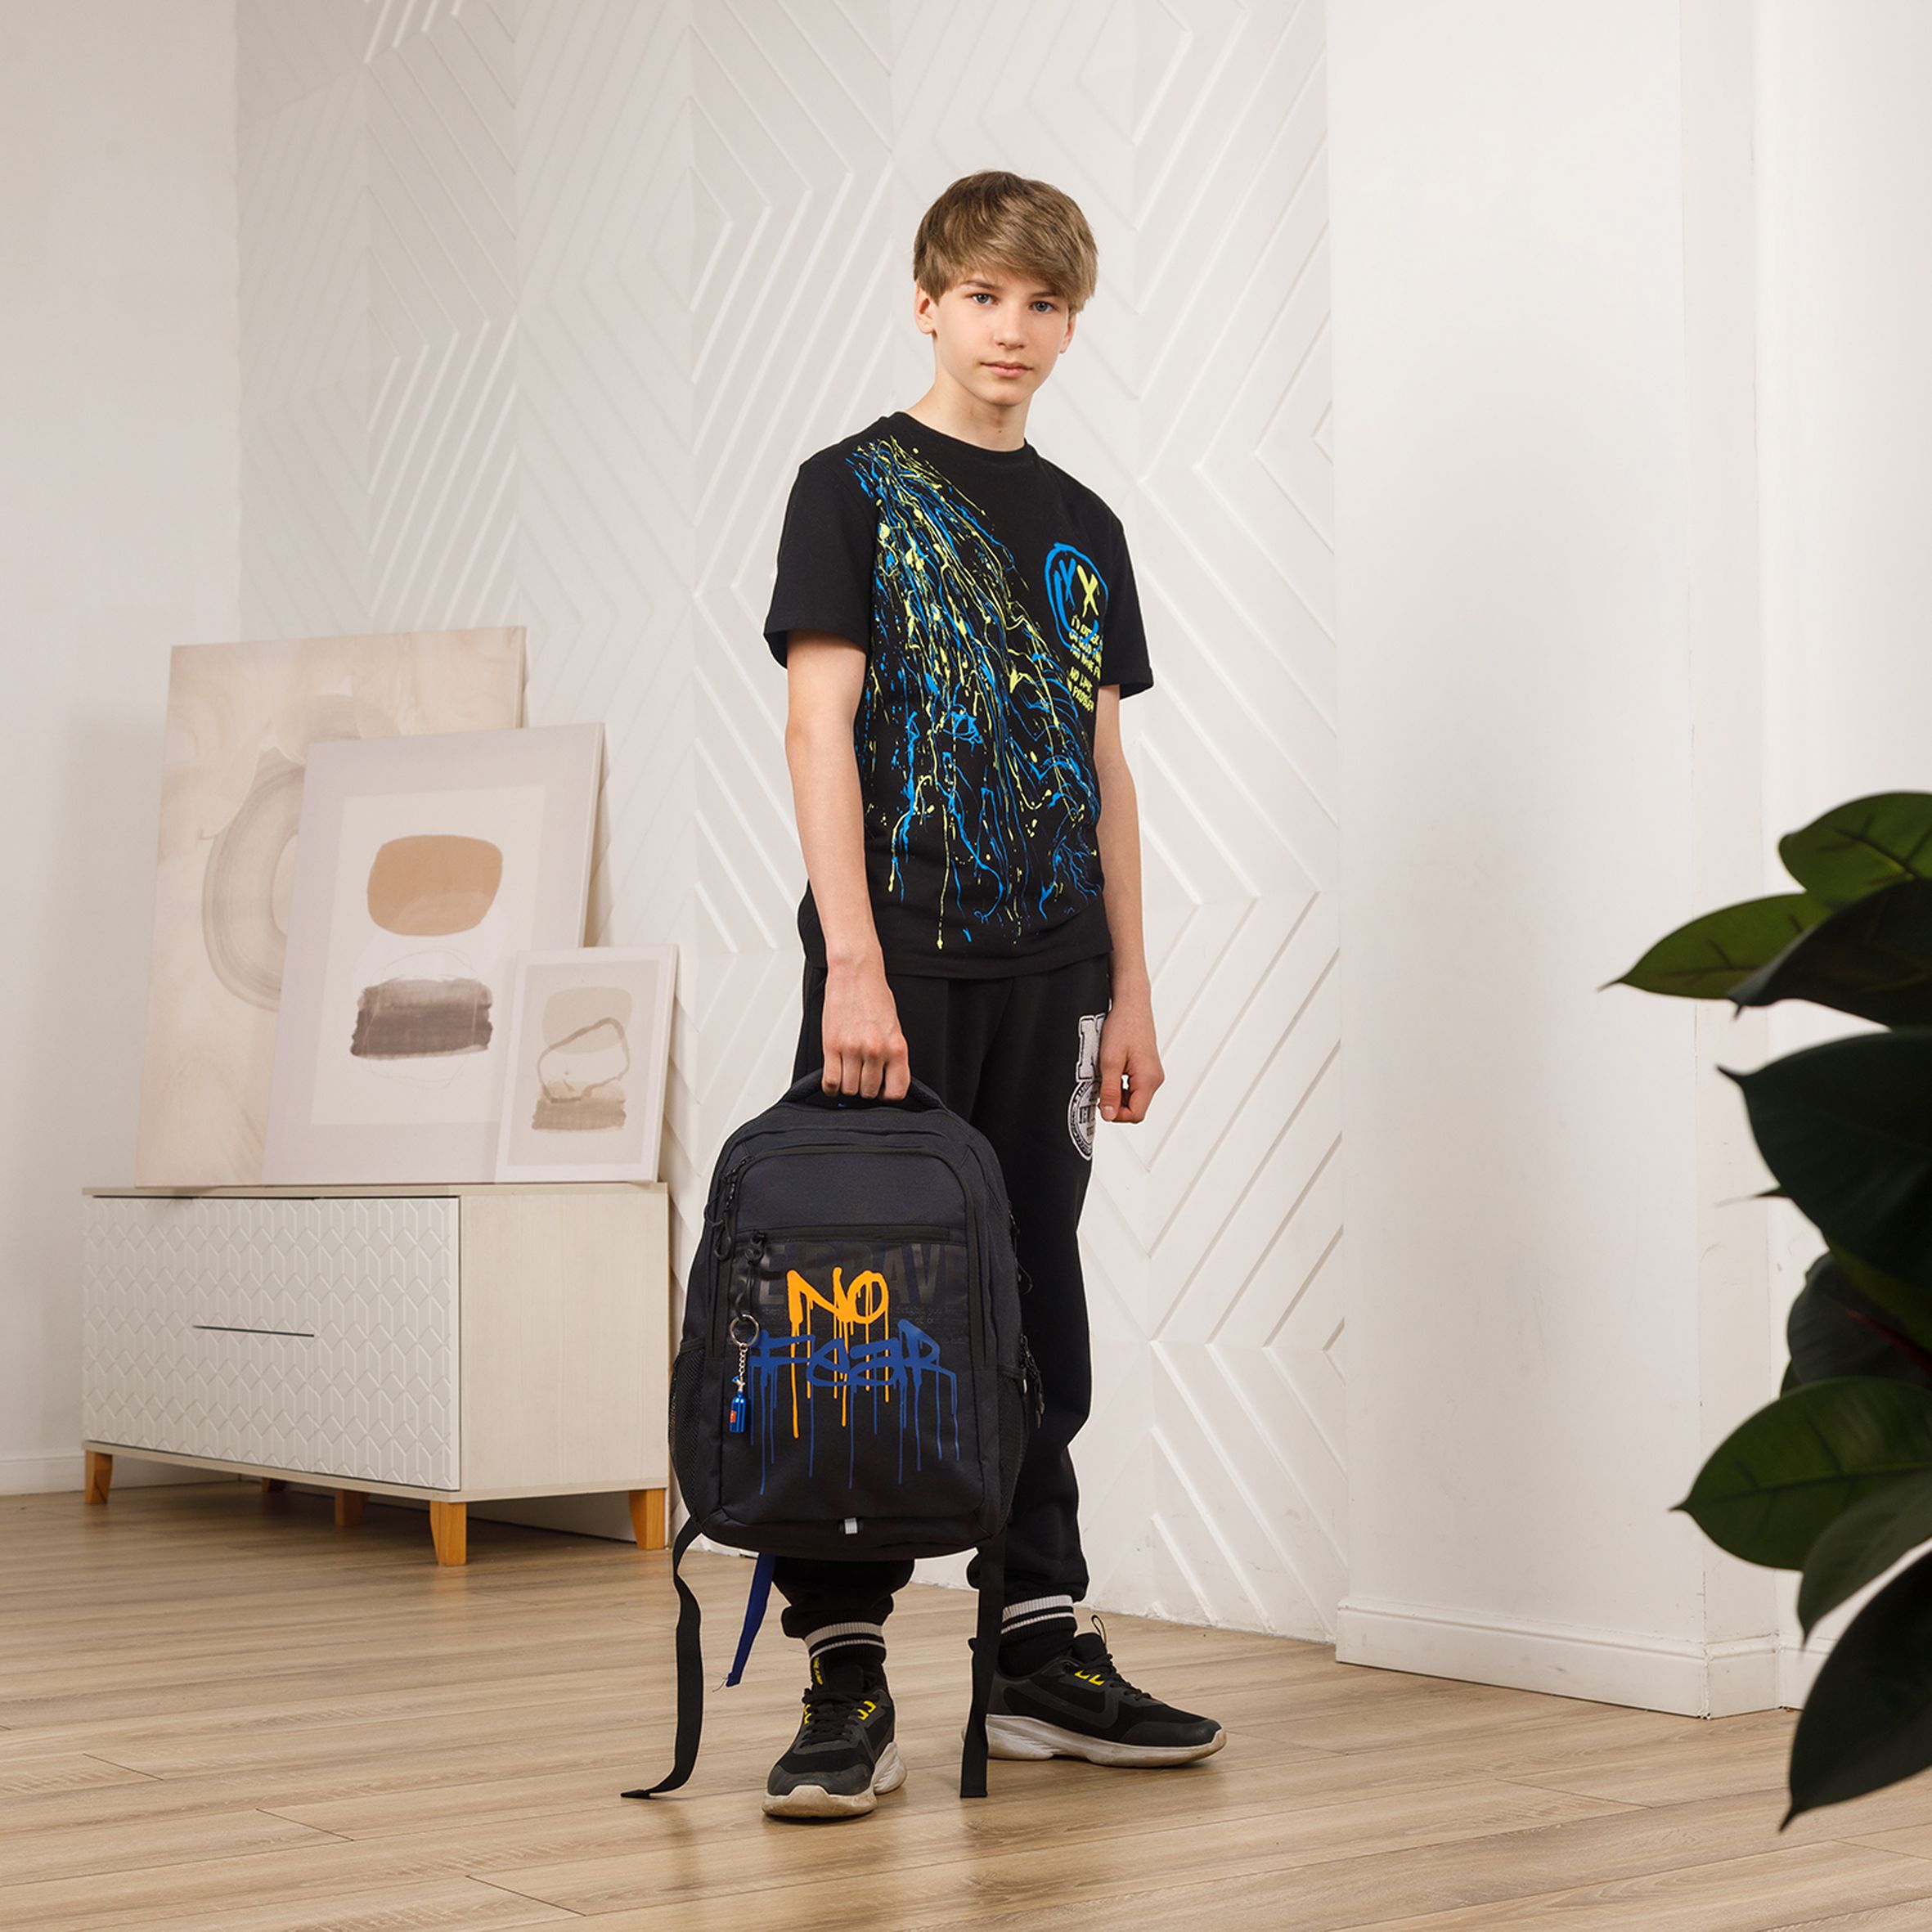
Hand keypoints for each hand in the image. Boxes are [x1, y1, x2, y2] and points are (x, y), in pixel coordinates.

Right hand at [820, 957, 910, 1098]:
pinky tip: (834, 1077)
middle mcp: (876, 1050)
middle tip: (861, 1075)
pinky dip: (831, 1086)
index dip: (887, 1094)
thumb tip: (885, 1080)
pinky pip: (831, 1081)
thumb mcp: (894, 1028)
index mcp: (896, 1047)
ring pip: (849, 1089)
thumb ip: (891, 1055)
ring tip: (848, 1071)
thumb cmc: (874, 996)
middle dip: (864, 1088)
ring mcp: (853, 1049)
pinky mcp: (832, 1046)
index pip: (896, 1091)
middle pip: (869, 1092)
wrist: (856, 974)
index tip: (881, 1089)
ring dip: (847, 1085)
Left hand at [1097, 984, 1162, 1123]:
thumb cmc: (1122, 1026)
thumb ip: (1110, 1090)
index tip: (1100, 1101)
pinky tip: (1112, 1072)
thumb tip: (1109, 1115)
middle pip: (1136, 1109)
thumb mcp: (1109, 1061)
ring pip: (1134, 1099)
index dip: (1116, 1114)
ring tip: (1105, 1076)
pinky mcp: (1148, 1070)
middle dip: (1116, 1104)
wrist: (1131, 1004)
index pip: (1136, 1115)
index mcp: (1148, 1079)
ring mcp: (1153, 1074)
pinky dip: (1121, 1086)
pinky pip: (1135, 1088)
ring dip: (1117, 1095)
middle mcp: (1155, 1079)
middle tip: (1100, 1087)